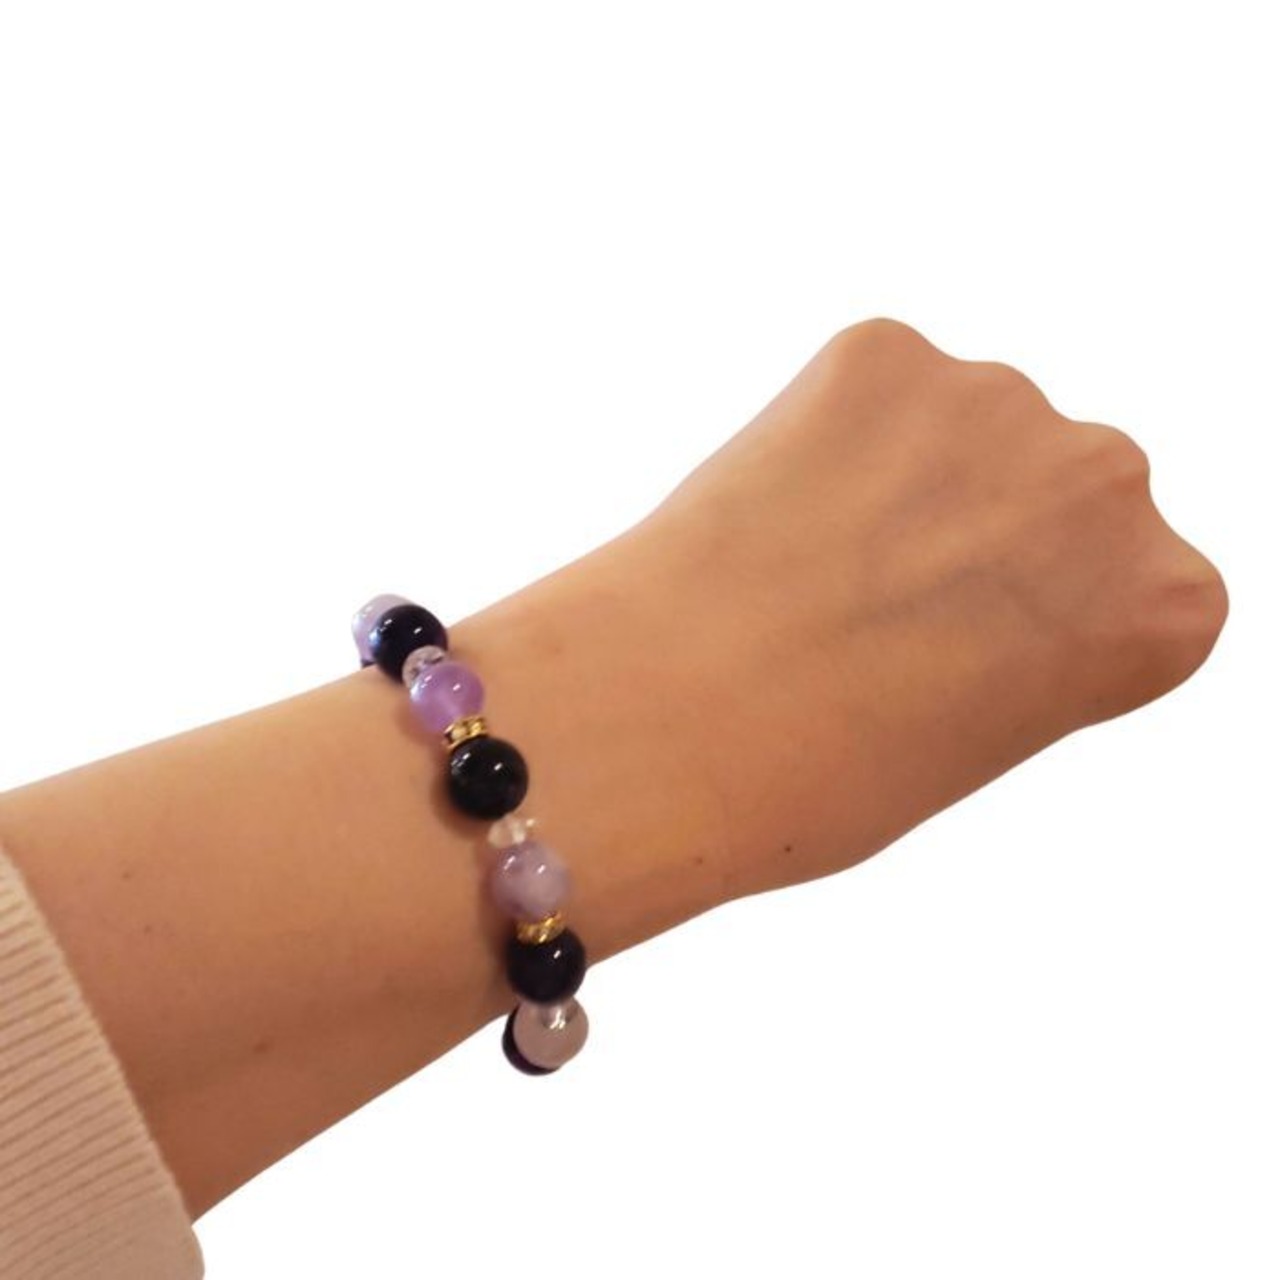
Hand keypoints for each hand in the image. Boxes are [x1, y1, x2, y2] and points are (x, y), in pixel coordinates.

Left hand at [616, 318, 1228, 900]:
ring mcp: (1000, 399)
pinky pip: (869, 385)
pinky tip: (778, 507)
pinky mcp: (884, 351)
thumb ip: (1025, 636)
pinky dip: (825, 431)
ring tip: (812, 565)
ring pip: (961, 427)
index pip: (1131, 583)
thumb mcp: (977, 737)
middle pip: (1056, 489)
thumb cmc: (819, 775)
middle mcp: (1113, 481)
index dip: (1036, 619)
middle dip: (985, 531)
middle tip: (881, 604)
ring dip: (903, 476)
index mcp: (1170, 601)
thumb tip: (969, 558)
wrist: (678, 725)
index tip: (968, 654)